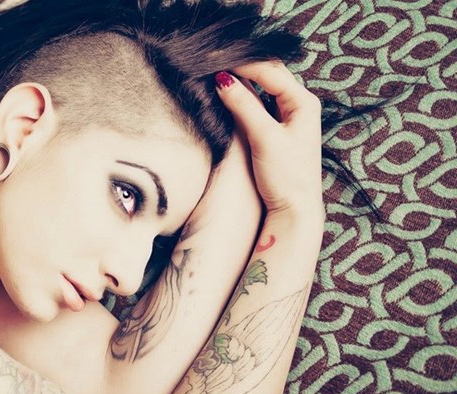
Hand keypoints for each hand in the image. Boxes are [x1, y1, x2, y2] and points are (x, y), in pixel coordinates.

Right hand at [215, 62, 323, 218]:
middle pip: (269, 74)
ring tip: (218, 75)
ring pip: (264, 86)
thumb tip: (222, 80)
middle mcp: (300, 105)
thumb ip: (244, 107)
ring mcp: (290, 116)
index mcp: (303, 102)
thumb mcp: (264, 138)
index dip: (242, 64)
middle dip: (243, 67)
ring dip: (243, 79)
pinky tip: (230, 94)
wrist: (294, 209)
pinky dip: (245, 95)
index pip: (270, 71)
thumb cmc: (286, 176)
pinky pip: (261, 102)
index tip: (214, 61)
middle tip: (213, 64)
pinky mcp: (279, 129)